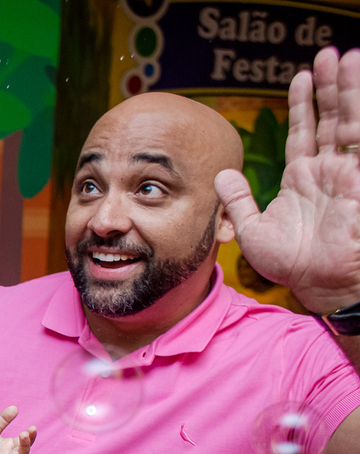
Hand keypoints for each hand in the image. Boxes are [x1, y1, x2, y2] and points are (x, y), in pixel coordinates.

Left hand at [215, 47, 359, 313]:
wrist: (317, 285)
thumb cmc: (290, 265)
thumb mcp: (252, 230)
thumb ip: (237, 200)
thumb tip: (220, 174)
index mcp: (303, 179)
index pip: (305, 132)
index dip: (304, 104)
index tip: (301, 77)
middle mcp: (328, 172)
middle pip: (331, 118)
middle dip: (330, 86)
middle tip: (328, 55)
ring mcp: (348, 174)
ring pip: (350, 122)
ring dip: (348, 90)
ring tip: (344, 58)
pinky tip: (357, 89)